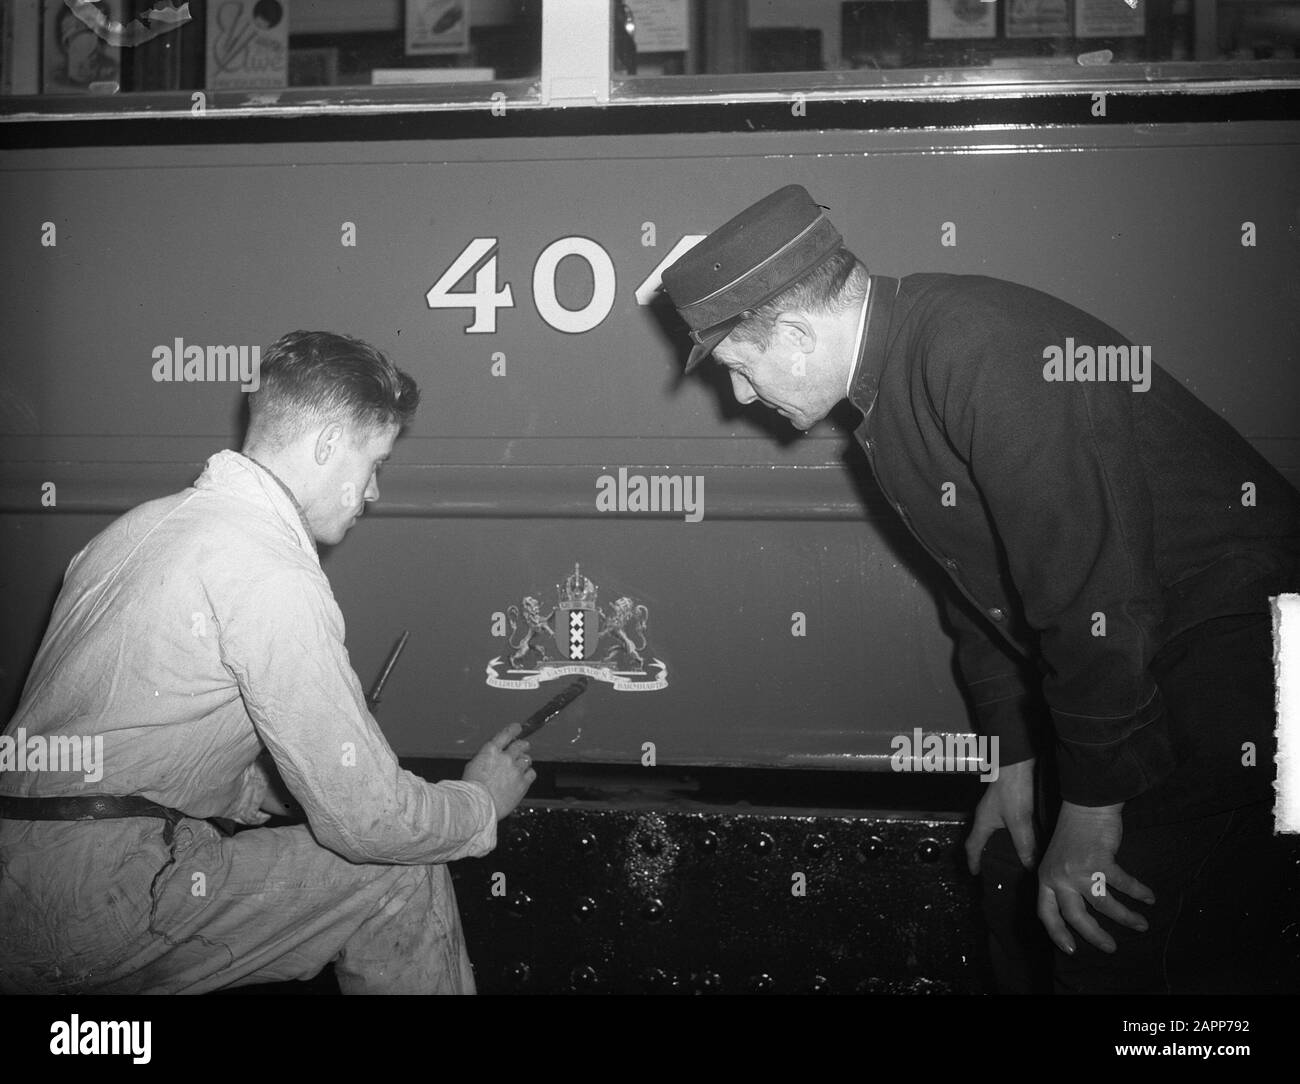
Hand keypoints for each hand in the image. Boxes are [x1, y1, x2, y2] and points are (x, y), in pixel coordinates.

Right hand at [462, 722, 535, 820]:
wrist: (477, 805)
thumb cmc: (470, 789)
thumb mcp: (472, 766)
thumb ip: (485, 758)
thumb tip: (492, 756)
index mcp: (490, 751)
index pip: (506, 734)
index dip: (513, 729)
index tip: (518, 727)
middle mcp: (505, 757)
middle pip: (520, 745)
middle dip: (523, 745)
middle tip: (524, 746)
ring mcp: (515, 770)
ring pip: (527, 759)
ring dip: (524, 761)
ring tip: (521, 766)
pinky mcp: (522, 783)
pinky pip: (531, 773)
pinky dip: (528, 774)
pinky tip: (524, 777)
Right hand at [966, 756, 1036, 874]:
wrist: (1018, 761)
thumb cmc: (1012, 787)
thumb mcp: (1019, 820)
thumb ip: (1024, 844)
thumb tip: (1029, 865)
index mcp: (983, 821)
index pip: (972, 846)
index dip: (973, 861)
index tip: (976, 873)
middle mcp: (986, 816)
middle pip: (980, 839)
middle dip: (984, 855)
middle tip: (992, 869)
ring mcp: (996, 808)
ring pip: (994, 832)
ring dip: (999, 845)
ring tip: (1010, 858)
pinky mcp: (1007, 803)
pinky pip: (1005, 825)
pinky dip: (1011, 836)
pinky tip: (1024, 839)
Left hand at [1037, 800, 1154, 954]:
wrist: (1086, 806)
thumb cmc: (1074, 833)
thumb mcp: (1057, 860)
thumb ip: (1061, 883)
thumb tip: (1074, 911)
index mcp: (1046, 878)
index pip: (1046, 913)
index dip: (1058, 933)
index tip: (1071, 949)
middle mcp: (1059, 877)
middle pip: (1076, 917)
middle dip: (1095, 936)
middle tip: (1111, 948)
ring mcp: (1078, 870)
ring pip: (1103, 905)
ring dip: (1125, 918)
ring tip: (1141, 925)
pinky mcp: (1100, 862)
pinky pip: (1123, 885)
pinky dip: (1138, 893)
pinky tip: (1149, 898)